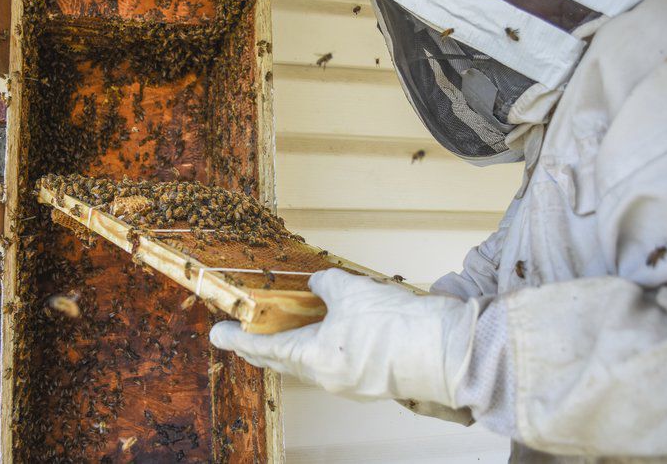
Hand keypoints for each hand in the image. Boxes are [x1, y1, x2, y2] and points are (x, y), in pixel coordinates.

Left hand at [210, 268, 479, 406]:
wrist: (448, 352)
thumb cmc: (398, 326)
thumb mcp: (353, 292)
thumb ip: (327, 285)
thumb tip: (319, 282)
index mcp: (315, 358)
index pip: (265, 348)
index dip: (238, 339)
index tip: (218, 334)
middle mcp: (327, 378)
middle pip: (282, 362)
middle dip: (259, 349)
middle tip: (240, 337)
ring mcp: (349, 384)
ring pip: (307, 365)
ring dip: (289, 349)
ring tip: (278, 332)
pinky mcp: (370, 380)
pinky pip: (331, 365)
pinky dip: (317, 349)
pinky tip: (322, 334)